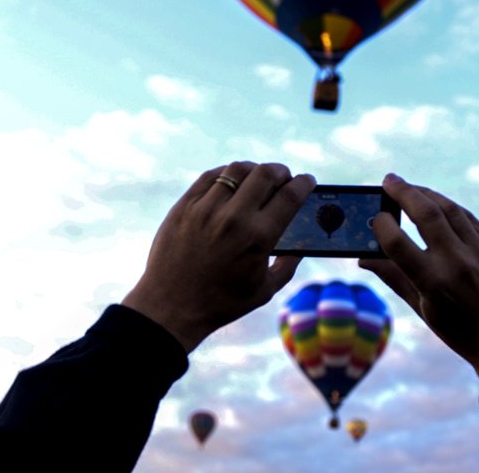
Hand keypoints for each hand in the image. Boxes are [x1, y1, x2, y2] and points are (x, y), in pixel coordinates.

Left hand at [122, 162, 315, 351]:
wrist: (170, 307)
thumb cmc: (221, 303)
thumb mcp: (264, 290)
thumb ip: (287, 266)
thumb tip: (299, 247)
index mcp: (258, 237)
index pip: (289, 196)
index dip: (303, 184)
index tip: (307, 181)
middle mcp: (233, 217)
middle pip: (266, 174)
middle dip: (282, 172)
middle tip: (285, 177)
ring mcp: (205, 209)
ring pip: (237, 170)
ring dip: (254, 170)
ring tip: (258, 177)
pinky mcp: (183, 206)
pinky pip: (210, 177)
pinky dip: (226, 174)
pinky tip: (232, 181)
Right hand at [359, 174, 478, 381]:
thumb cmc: (460, 331)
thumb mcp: (422, 308)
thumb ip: (392, 277)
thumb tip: (362, 257)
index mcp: (434, 283)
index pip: (397, 243)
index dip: (381, 225)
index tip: (375, 217)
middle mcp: (458, 263)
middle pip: (426, 213)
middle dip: (403, 192)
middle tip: (388, 181)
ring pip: (449, 209)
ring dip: (426, 193)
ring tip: (408, 187)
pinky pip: (467, 218)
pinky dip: (448, 207)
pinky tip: (435, 202)